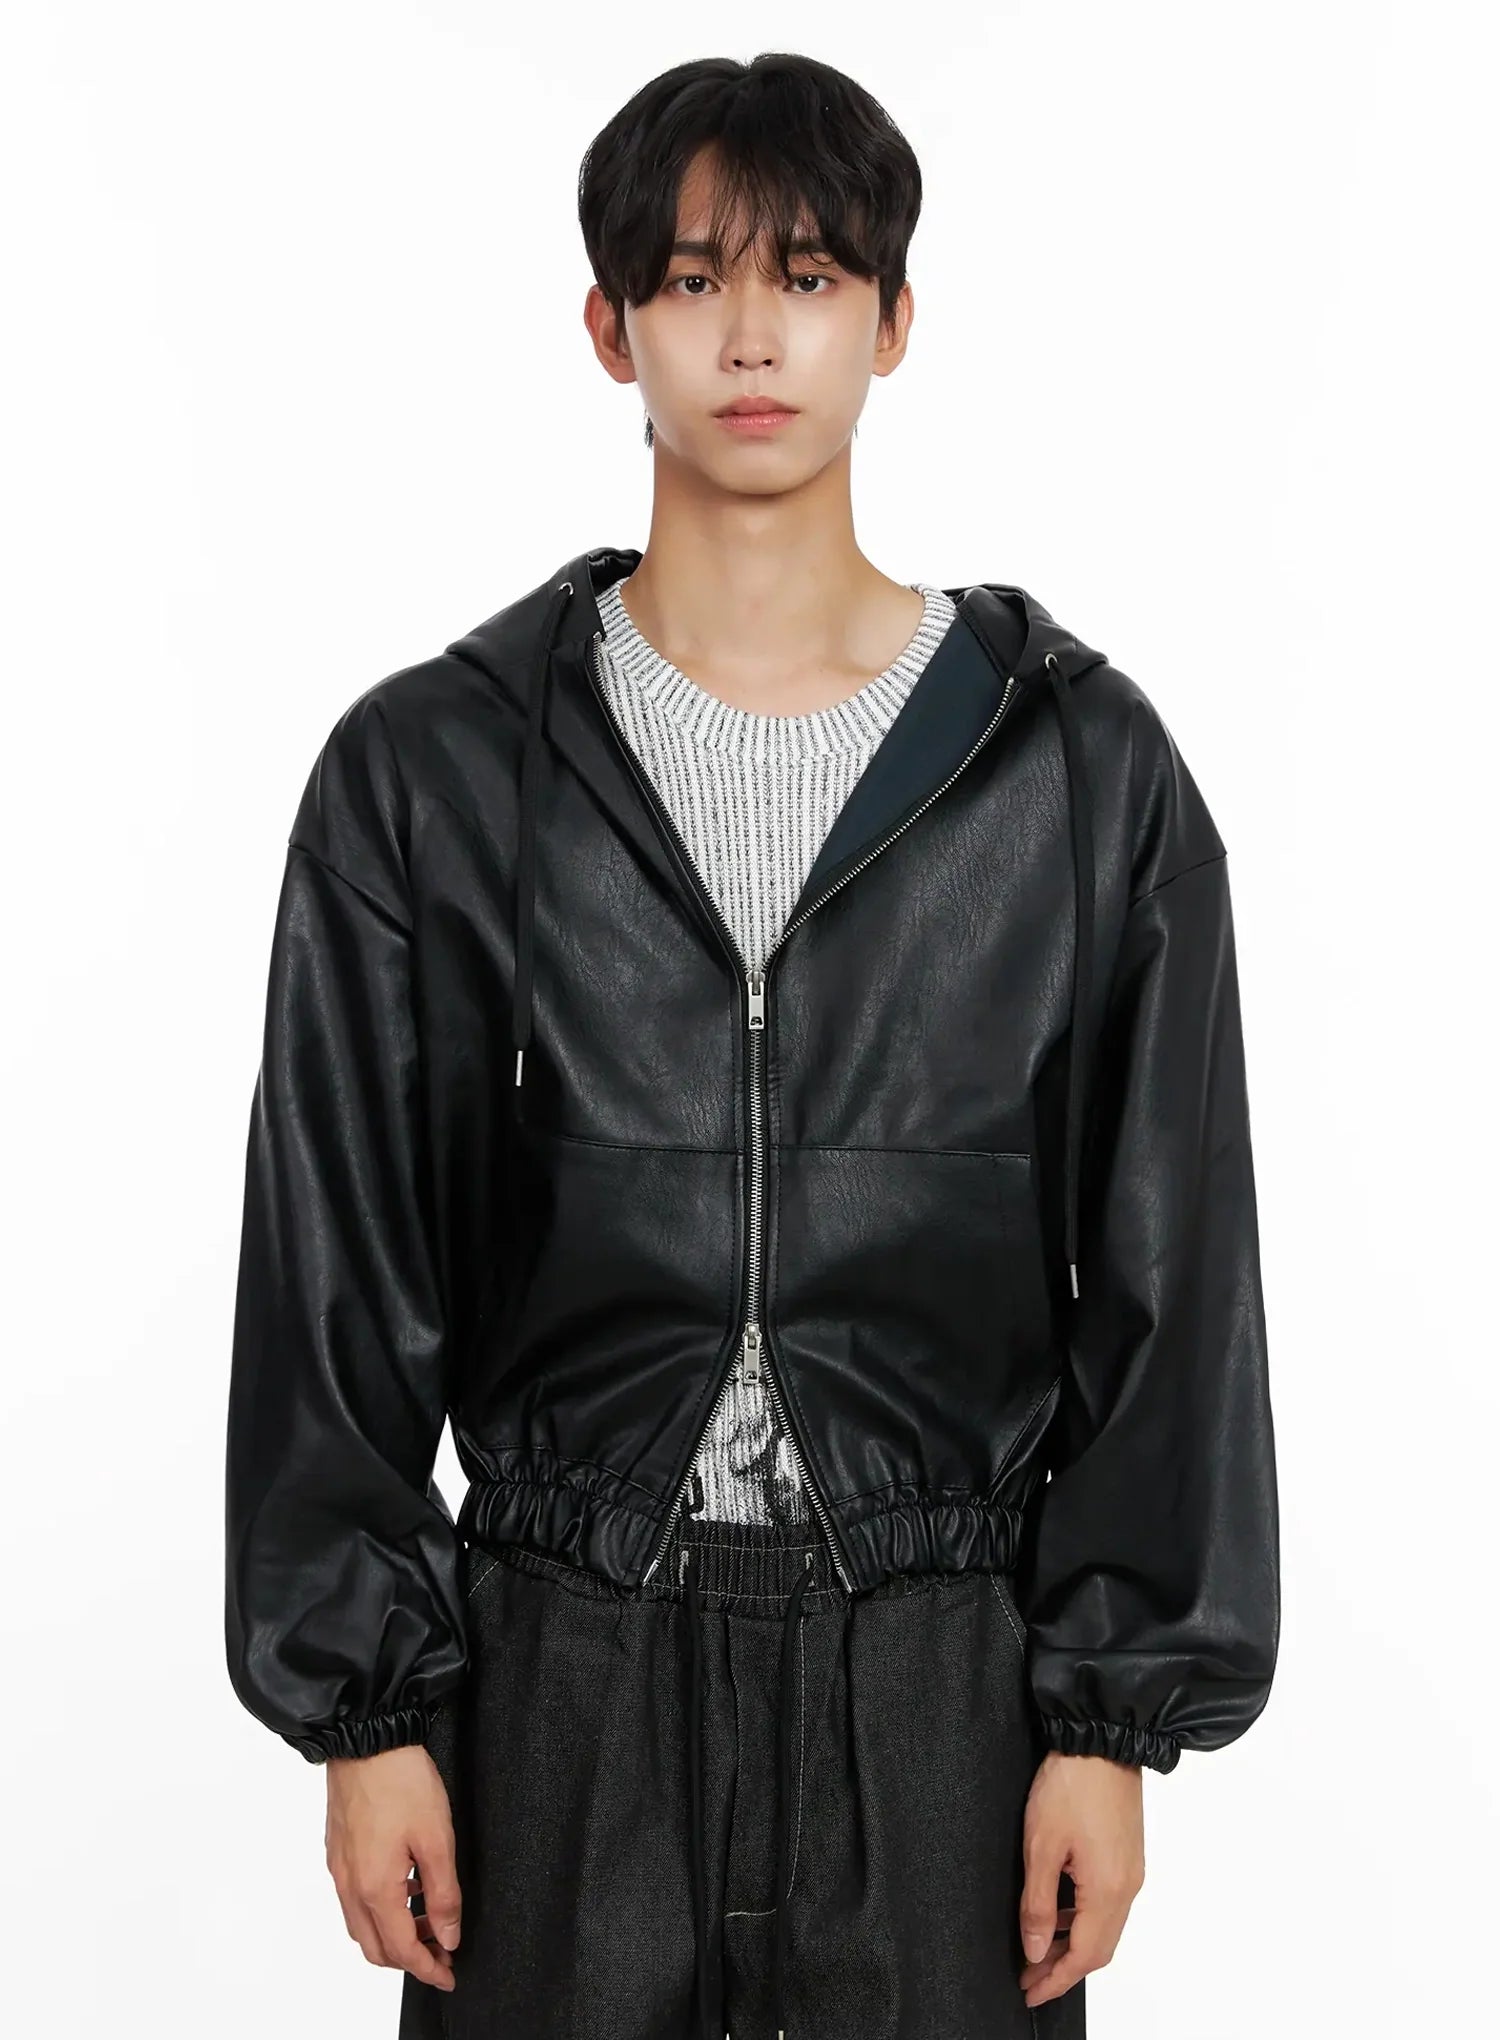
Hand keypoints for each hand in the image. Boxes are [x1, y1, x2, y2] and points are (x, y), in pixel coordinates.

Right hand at [324, 1743, 460, 1991]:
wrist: (366, 1739)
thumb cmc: (401, 1782)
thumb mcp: (437, 1839)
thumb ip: (444, 1894)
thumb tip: (449, 1936)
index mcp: (374, 1889)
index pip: (402, 1951)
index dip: (428, 1969)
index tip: (449, 1975)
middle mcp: (349, 1886)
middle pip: (376, 1948)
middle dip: (410, 1957)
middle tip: (443, 1949)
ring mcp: (339, 1869)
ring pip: (363, 1925)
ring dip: (394, 1933)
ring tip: (430, 1915)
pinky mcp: (337, 1851)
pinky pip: (355, 1898)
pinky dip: (380, 1907)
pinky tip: (407, 1884)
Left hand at [1018, 1750, 1144, 2007]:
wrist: (1102, 1739)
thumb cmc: (1071, 1784)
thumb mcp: (1041, 1846)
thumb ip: (1039, 1905)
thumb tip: (1036, 1950)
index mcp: (1108, 1890)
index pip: (1085, 1956)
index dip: (1056, 1980)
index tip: (1030, 1992)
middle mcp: (1128, 1886)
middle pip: (1100, 1948)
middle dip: (1064, 1968)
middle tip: (1031, 1977)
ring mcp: (1132, 1869)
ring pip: (1105, 1925)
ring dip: (1074, 1943)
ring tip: (1038, 1948)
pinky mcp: (1128, 1853)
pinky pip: (1108, 1901)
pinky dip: (1084, 1917)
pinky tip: (1059, 1910)